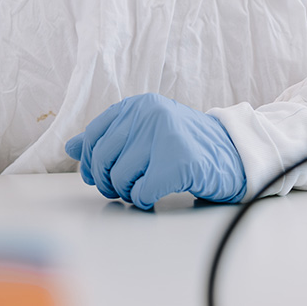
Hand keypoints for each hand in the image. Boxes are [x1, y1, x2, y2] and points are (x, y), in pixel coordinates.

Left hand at [65, 93, 245, 209]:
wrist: (235, 155)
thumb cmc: (187, 146)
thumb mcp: (146, 132)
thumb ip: (109, 137)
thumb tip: (70, 147)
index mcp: (140, 105)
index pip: (94, 134)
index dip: (90, 161)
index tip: (97, 174)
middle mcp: (150, 114)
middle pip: (102, 158)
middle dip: (106, 181)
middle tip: (122, 188)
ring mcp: (165, 136)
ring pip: (119, 178)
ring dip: (127, 192)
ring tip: (142, 189)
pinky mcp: (178, 162)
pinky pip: (142, 193)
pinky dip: (145, 200)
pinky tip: (156, 195)